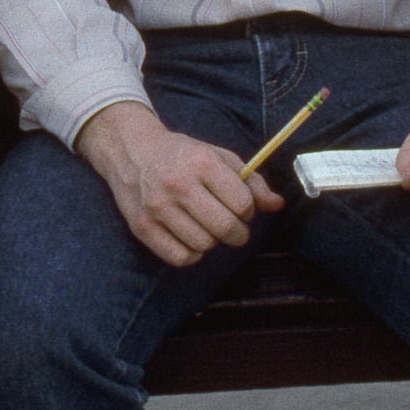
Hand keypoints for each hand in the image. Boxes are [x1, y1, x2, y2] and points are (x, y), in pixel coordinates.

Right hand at [76, 98, 283, 268]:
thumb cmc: (182, 155)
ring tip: (206, 227)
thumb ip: (251, 181)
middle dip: (238, 233)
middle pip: (225, 228)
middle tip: (232, 227)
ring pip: (204, 244)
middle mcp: (177, 184)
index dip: (248, 210)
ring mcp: (157, 207)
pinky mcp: (142, 227)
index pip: (242, 203)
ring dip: (213, 241)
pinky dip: (192, 254)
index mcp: (201, 162)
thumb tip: (277, 205)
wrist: (132, 151)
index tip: (241, 207)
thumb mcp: (218, 157)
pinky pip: (180, 257)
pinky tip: (190, 238)